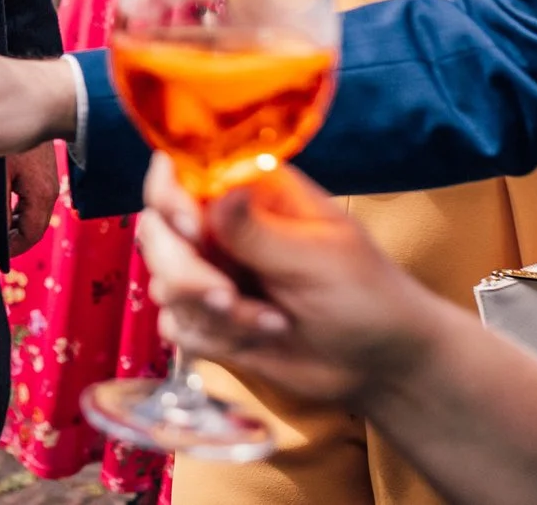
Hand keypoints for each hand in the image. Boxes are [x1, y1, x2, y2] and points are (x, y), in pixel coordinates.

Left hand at [5, 143, 59, 257]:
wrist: (34, 97)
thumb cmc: (12, 132)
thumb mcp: (0, 173)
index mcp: (43, 194)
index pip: (29, 236)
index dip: (9, 249)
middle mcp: (47, 188)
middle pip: (26, 225)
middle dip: (5, 233)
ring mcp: (42, 177)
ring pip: (22, 208)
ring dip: (4, 215)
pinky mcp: (35, 165)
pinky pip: (21, 191)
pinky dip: (6, 197)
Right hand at [135, 155, 438, 408]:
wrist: (381, 364)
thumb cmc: (366, 294)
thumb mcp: (319, 257)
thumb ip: (258, 230)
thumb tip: (219, 189)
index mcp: (249, 192)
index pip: (180, 172)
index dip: (170, 196)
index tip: (191, 228)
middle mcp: (221, 227)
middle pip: (156, 230)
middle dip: (185, 270)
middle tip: (227, 296)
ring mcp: (212, 272)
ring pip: (162, 282)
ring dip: (211, 312)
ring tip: (271, 321)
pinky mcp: (209, 318)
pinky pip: (176, 325)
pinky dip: (213, 338)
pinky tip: (262, 336)